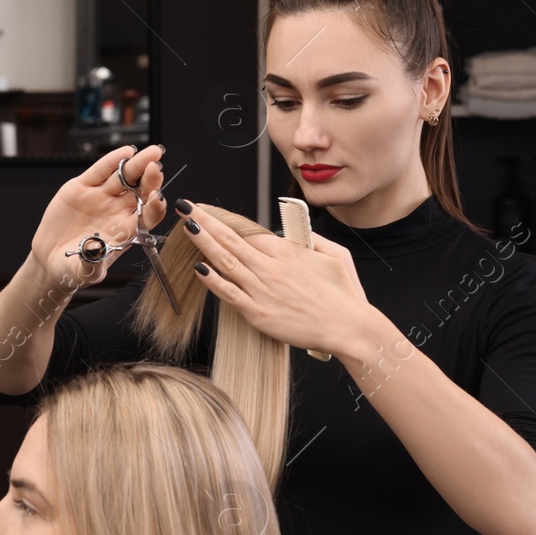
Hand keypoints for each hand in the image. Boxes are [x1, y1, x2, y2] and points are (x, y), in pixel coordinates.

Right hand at [31, 145, 167, 287]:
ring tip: (151, 153)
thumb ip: (90, 265)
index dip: (154, 206)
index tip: (159, 198)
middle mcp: (118, 211)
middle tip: (157, 168)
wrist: (51, 260)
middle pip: (140, 192)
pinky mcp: (83, 187)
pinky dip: (112, 160)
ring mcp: (102, 197)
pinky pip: (101, 171)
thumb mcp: (83, 272)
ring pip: (124, 177)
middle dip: (150, 180)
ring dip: (138, 164)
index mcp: (126, 231)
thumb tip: (95, 251)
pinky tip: (126, 152)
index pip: (147, 216)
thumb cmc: (73, 268)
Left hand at [171, 198, 376, 355]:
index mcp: (289, 251)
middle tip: (186, 206)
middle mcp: (271, 267)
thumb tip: (294, 233)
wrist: (349, 328)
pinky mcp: (258, 313)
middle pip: (231, 239)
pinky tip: (198, 268)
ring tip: (186, 226)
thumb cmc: (345, 294)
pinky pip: (229, 293)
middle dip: (206, 221)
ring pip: (226, 261)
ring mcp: (262, 290)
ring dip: (203, 242)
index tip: (211, 217)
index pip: (251, 234)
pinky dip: (212, 280)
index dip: (229, 226)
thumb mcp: (336, 254)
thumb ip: (312, 239)